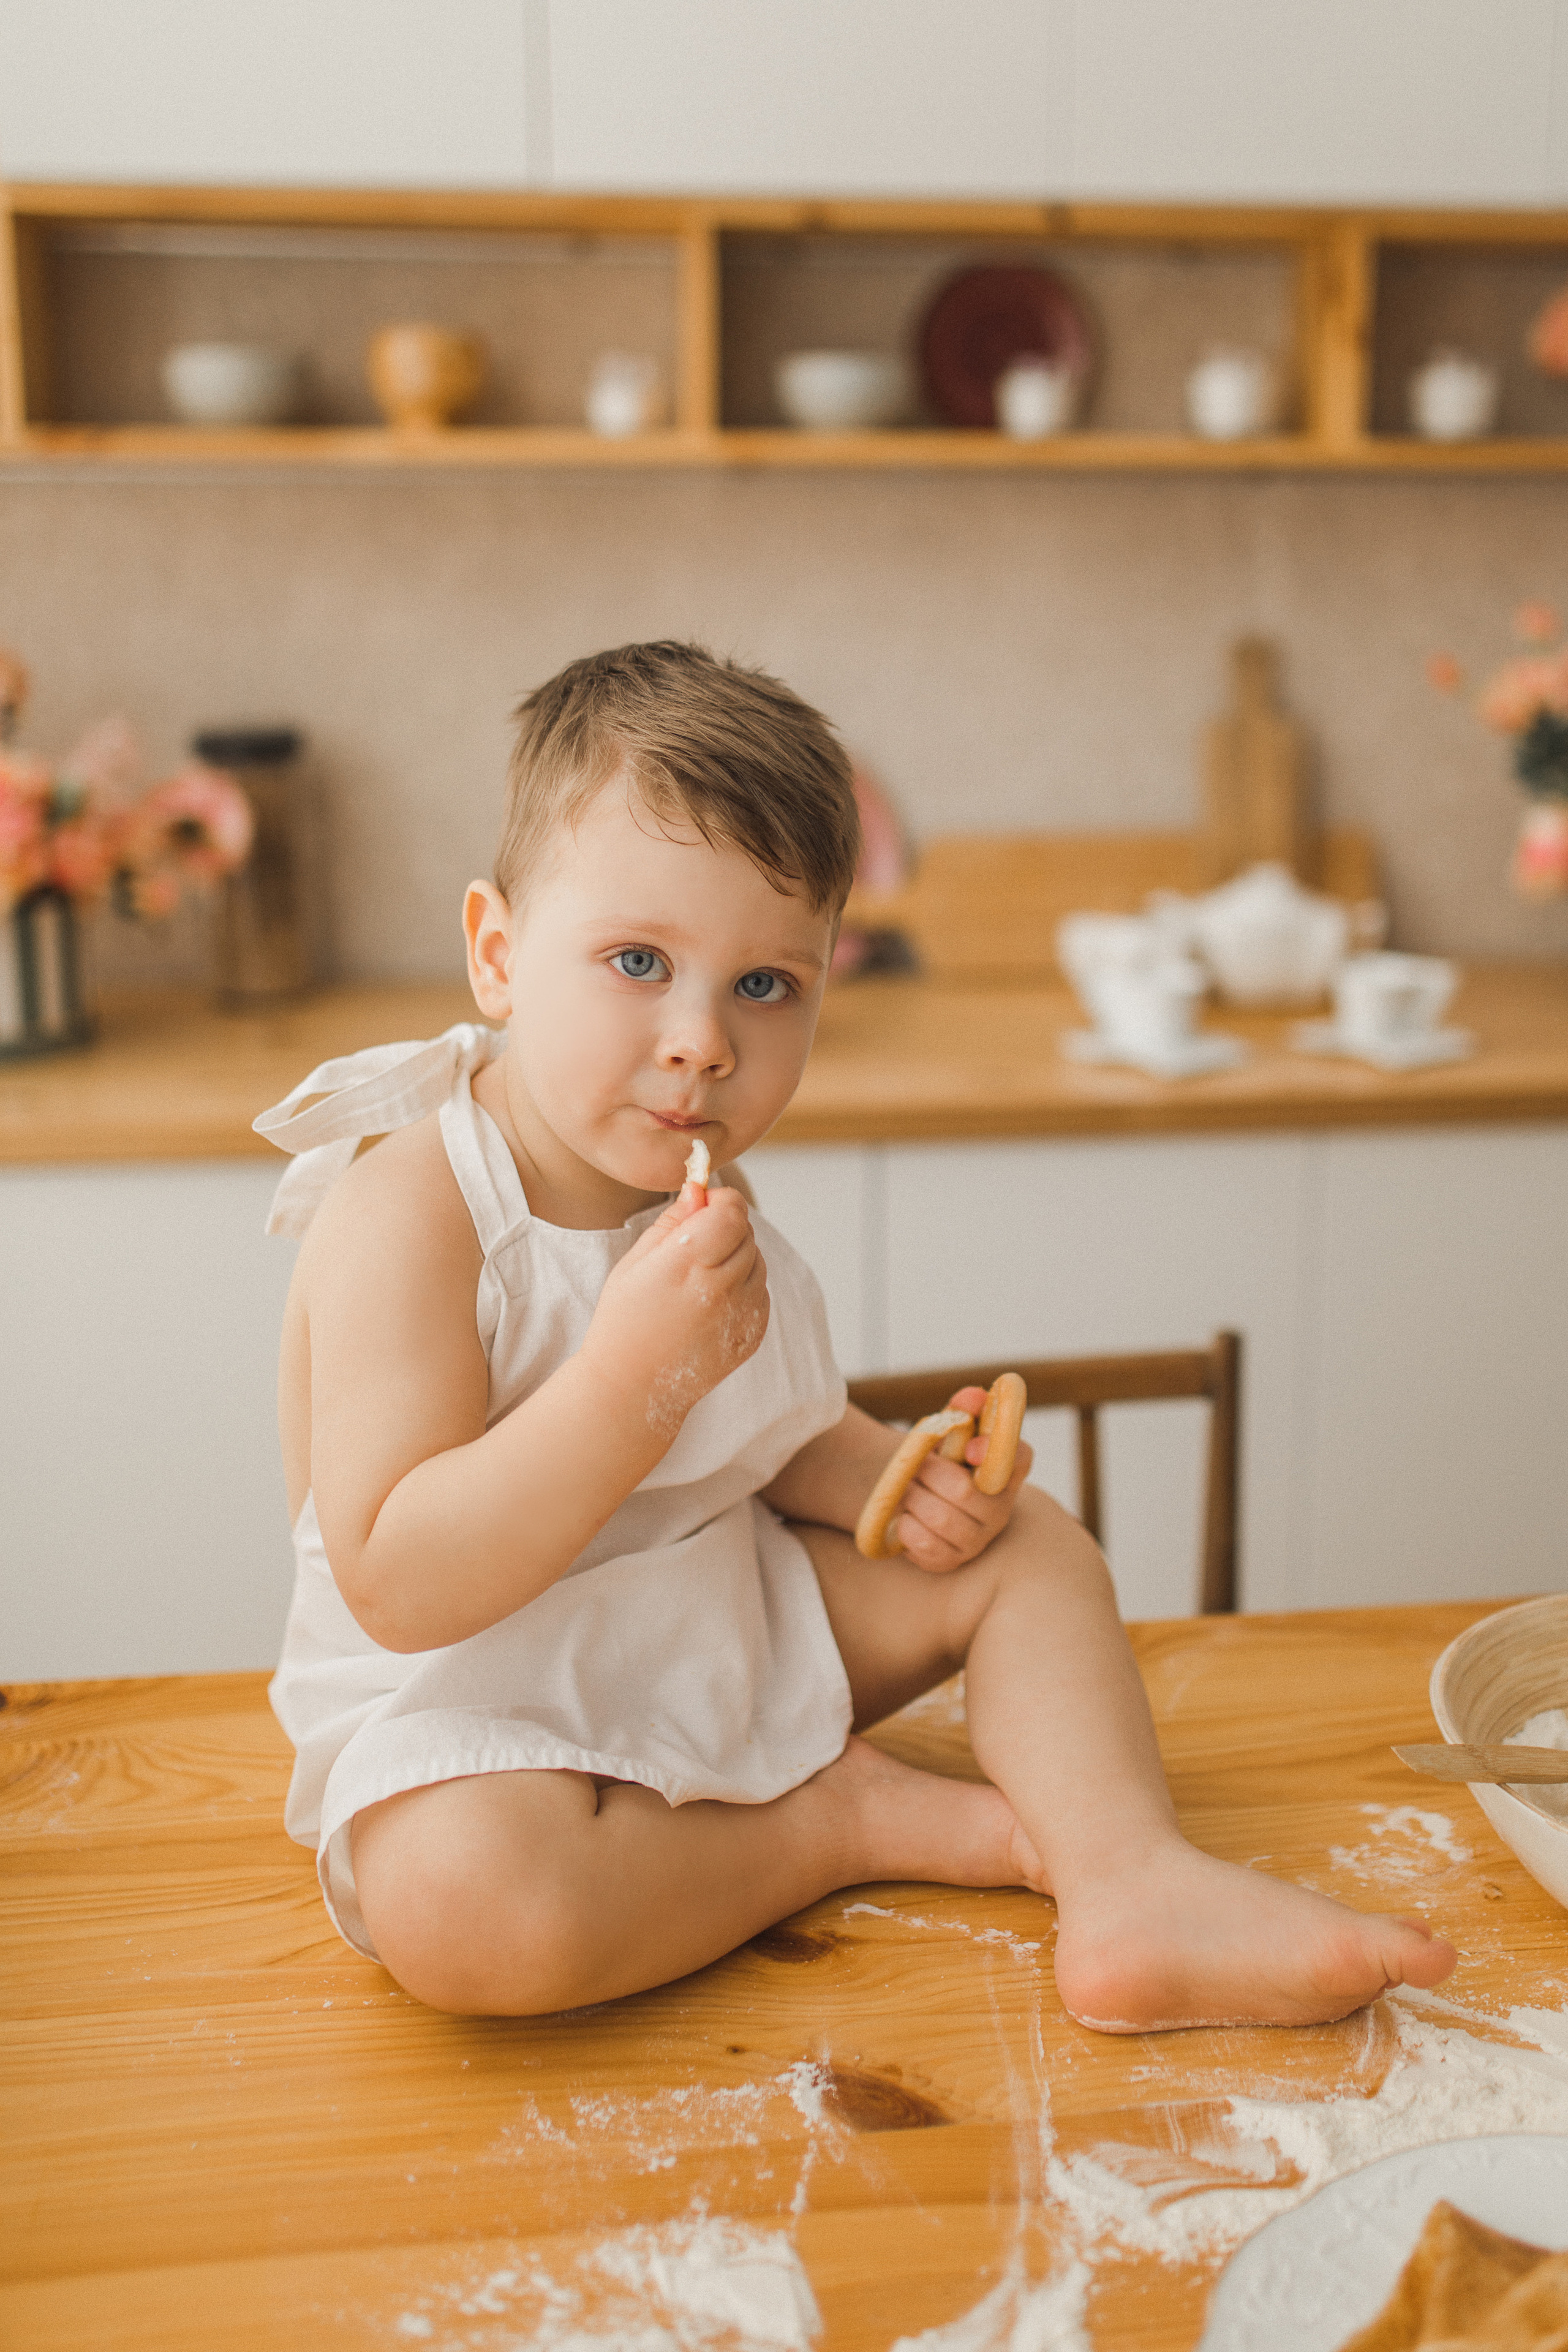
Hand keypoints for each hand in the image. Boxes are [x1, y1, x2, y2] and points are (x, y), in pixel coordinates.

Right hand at [581, 1180, 769, 1440]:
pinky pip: (760, 1292)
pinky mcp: (753, 1334)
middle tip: (694, 1245)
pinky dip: (742, 1288)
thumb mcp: (636, 1262)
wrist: (633, 1387)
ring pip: (757, 1261)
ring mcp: (740, 1314)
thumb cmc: (624, 1319)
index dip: (722, 1202)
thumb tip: (700, 1189)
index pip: (732, 1212)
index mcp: (685, 1263)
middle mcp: (720, 1288)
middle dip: (726, 1227)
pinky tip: (709, 1303)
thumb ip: (673, 1222)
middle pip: (747, 1232)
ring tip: (699, 1278)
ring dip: (736, 1257)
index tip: (704, 1206)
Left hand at [890, 1384, 1032, 1573]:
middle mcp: (1000, 1508)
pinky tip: (907, 1516)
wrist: (912, 1495)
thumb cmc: (937, 1460)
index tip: (967, 1447)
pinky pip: (925, 1543)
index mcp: (1004, 1470)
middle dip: (928, 1474)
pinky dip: (906, 1525)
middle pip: (963, 1492)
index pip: (1018, 1456)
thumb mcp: (946, 1432)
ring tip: (908, 1490)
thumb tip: (971, 1396)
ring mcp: (978, 1539)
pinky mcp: (952, 1560)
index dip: (994, 1451)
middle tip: (915, 1467)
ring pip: (941, 1519)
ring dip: (913, 1498)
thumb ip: (960, 1411)